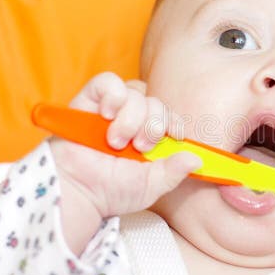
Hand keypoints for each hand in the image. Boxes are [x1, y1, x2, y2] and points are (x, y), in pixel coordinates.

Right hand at [49, 72, 200, 253]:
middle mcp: (130, 120)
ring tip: (117, 141)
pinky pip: (107, 81)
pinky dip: (113, 95)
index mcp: (147, 136)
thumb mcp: (150, 186)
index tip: (175, 136)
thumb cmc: (110, 191)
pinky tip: (108, 115)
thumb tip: (196, 158)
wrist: (78, 193)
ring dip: (132, 118)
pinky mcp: (87, 101)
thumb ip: (173, 172)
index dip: (174, 121)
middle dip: (153, 125)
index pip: (169, 115)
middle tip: (139, 147)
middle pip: (155, 102)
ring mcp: (109, 110)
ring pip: (135, 94)